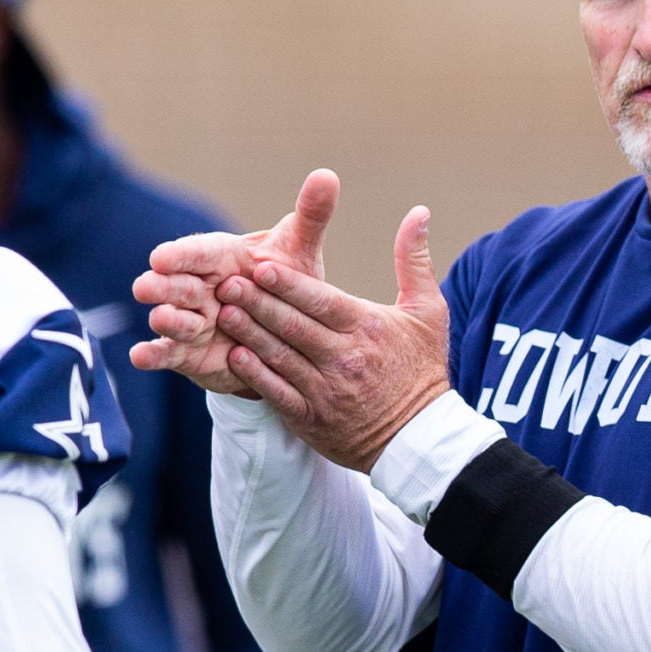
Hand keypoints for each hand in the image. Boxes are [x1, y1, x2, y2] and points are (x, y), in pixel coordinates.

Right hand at [131, 170, 340, 395]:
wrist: (288, 334)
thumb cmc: (286, 283)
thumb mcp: (300, 251)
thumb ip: (310, 216)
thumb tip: (327, 175)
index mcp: (219, 258)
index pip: (197, 253)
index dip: (180, 256)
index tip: (161, 258)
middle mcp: (199, 287)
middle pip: (177, 284)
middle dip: (162, 286)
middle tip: (145, 286)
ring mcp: (192, 320)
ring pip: (173, 319)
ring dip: (166, 320)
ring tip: (160, 319)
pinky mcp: (188, 353)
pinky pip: (167, 353)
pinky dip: (153, 355)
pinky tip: (139, 357)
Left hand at [212, 203, 451, 472]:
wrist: (419, 439)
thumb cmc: (422, 368)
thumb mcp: (429, 312)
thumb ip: (414, 260)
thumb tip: (418, 211)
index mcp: (369, 329)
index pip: (322, 301)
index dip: (289, 285)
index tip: (260, 265)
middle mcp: (345, 359)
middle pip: (294, 327)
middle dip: (258, 303)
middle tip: (226, 282)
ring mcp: (327, 391)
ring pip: (280, 357)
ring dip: (249, 334)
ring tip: (222, 312)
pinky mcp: (312, 419)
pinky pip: (278, 393)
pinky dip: (256, 374)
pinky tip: (235, 355)